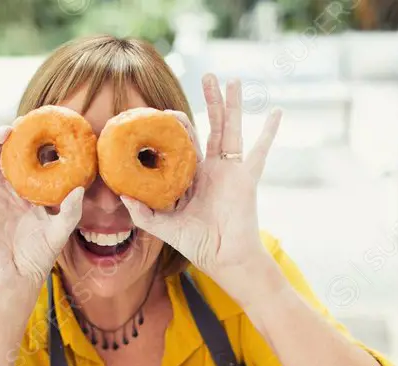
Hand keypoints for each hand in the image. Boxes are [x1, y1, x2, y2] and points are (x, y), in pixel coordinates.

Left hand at [119, 75, 282, 305]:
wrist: (225, 259)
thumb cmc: (198, 244)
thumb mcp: (165, 227)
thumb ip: (143, 213)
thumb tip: (121, 195)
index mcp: (193, 177)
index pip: (184, 143)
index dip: (176, 127)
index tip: (165, 112)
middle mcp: (212, 169)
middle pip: (211, 126)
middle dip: (209, 101)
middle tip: (206, 75)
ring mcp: (231, 171)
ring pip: (231, 129)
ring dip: (232, 104)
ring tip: (232, 80)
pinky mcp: (246, 178)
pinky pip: (260, 151)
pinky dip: (269, 132)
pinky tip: (277, 111)